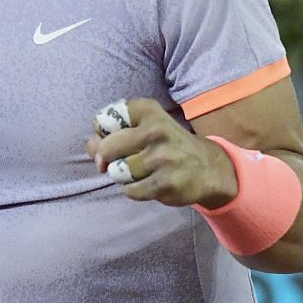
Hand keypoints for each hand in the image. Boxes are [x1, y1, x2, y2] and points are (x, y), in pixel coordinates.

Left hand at [86, 98, 237, 207]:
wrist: (209, 168)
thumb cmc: (168, 145)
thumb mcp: (148, 124)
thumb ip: (114, 130)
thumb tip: (93, 149)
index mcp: (148, 111)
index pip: (104, 119)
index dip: (101, 133)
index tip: (114, 137)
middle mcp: (156, 131)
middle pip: (106, 148)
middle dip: (106, 158)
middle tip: (118, 161)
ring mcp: (161, 158)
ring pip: (117, 172)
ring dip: (122, 176)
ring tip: (139, 172)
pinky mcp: (164, 183)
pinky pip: (130, 190)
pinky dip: (134, 190)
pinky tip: (148, 183)